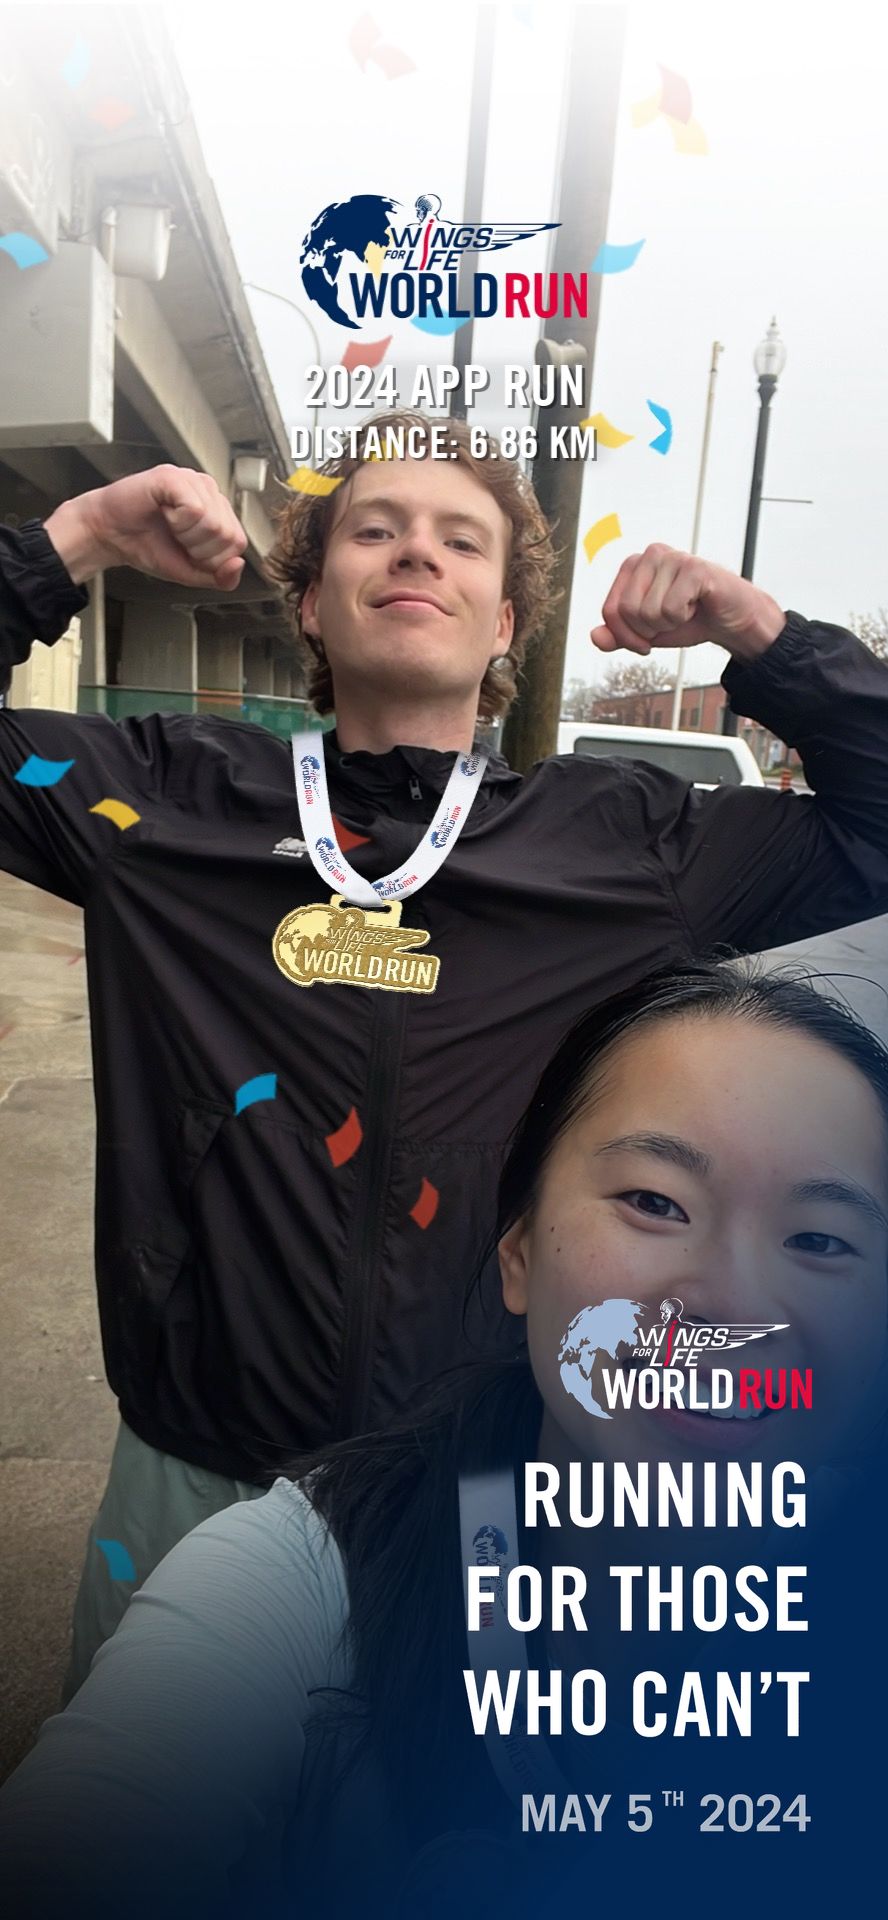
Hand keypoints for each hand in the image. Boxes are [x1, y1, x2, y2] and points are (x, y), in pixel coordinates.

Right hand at [45, 467, 247, 590]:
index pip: (237, 543)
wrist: (110, 535)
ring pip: (213, 523)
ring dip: (185, 535)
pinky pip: (194, 509)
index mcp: (217, 510)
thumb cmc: (147, 545)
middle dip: (198, 549)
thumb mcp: (190, 572)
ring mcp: (192, 481)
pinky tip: (163, 513)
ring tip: (168, 525)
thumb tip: (237, 565)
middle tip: (175, 538)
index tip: (186, 551)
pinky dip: (177, 522)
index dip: (210, 559)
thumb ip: (219, 576)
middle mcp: (209, 491)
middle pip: (227, 535)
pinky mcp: (174, 476)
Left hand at [591, 544, 785, 662]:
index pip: (609, 610)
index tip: (644, 642)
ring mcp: (672, 558)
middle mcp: (650, 555)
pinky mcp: (694, 569)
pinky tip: (696, 605)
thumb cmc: (689, 620)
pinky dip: (683, 618)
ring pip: (648, 612)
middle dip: (647, 632)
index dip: (625, 636)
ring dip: (668, 624)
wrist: (729, 620)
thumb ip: (619, 635)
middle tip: (669, 624)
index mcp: (634, 566)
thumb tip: (595, 637)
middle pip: (626, 611)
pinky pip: (671, 609)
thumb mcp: (646, 633)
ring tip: (685, 611)